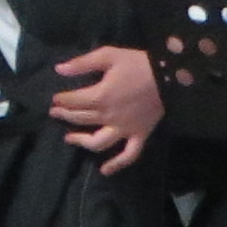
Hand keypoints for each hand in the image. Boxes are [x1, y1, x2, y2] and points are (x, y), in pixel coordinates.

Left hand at [49, 44, 163, 174]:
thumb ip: (82, 63)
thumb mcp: (108, 56)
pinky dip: (117, 164)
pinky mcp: (140, 135)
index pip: (73, 101)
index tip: (55, 99)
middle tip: (56, 113)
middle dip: (65, 115)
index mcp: (100, 96)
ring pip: (98, 141)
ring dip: (81, 141)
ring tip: (69, 139)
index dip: (61, 100)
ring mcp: (125, 129)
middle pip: (81, 119)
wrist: (171, 76)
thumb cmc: (138, 63)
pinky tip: (104, 170)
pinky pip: (129, 155)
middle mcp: (109, 116)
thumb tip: (59, 70)